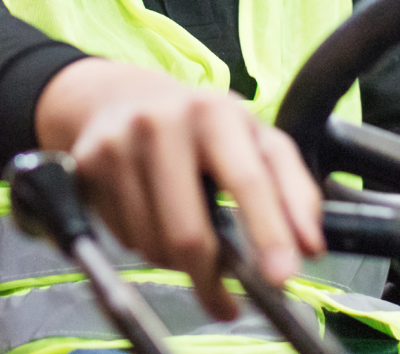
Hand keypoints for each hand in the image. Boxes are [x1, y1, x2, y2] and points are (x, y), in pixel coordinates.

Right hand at [33, 58, 323, 319]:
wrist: (118, 97)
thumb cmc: (201, 127)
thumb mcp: (254, 141)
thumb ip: (293, 189)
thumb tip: (312, 246)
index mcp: (216, 113)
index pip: (248, 180)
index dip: (268, 232)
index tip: (281, 278)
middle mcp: (164, 122)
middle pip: (188, 233)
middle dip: (210, 279)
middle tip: (225, 302)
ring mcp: (119, 142)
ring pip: (153, 244)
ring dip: (175, 261)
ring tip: (185, 233)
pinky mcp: (87, 163)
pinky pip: (122, 237)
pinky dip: (143, 243)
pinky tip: (151, 216)